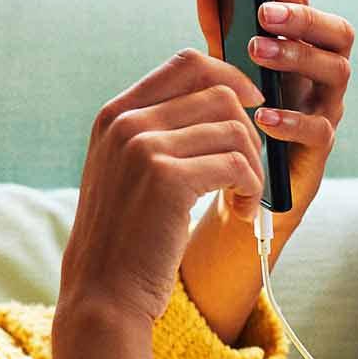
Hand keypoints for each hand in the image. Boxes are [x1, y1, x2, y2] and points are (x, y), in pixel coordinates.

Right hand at [60, 48, 267, 327]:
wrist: (104, 294)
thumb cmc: (125, 239)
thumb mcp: (126, 172)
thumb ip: (156, 132)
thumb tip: (222, 97)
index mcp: (115, 115)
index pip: (187, 63)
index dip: (230, 76)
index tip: (251, 106)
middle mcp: (126, 123)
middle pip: (219, 93)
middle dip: (249, 132)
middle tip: (248, 172)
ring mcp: (143, 147)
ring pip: (234, 129)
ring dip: (254, 166)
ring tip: (245, 199)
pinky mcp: (167, 179)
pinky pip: (237, 165)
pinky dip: (252, 189)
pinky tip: (243, 214)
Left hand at [194, 0, 351, 238]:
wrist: (241, 189)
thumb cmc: (238, 118)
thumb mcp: (224, 66)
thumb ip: (219, 22)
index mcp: (303, 48)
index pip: (306, 4)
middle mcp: (322, 74)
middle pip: (339, 33)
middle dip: (304, 17)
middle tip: (265, 12)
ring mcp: (326, 109)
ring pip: (337, 72)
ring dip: (298, 57)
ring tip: (258, 52)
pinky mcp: (319, 149)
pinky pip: (319, 128)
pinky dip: (291, 119)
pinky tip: (262, 114)